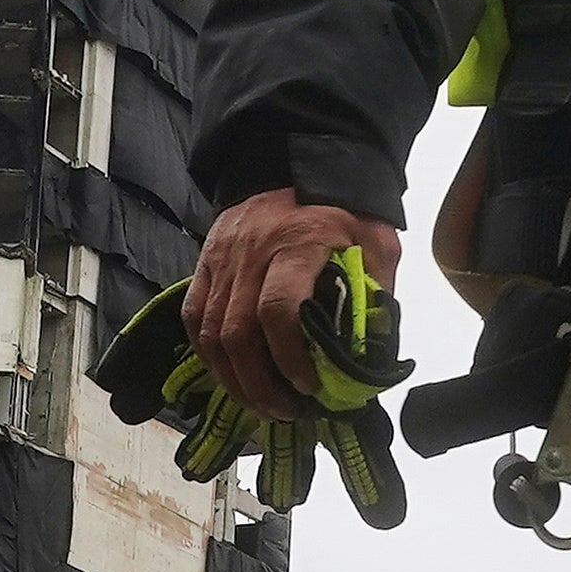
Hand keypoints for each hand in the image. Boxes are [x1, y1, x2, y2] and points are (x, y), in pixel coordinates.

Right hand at [191, 189, 402, 421]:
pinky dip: (208, 354)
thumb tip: (372, 351)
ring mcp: (221, 257)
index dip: (289, 358)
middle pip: (236, 332)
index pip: (278, 309)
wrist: (298, 159)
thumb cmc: (343, 207)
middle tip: (284, 412)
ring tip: (259, 403)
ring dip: (232, 378)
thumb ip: (377, 292)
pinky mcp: (205, 262)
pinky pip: (193, 316)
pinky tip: (230, 376)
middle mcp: (251, 252)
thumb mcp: (376, 242)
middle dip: (258, 384)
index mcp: (297, 244)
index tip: (308, 387)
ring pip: (209, 332)